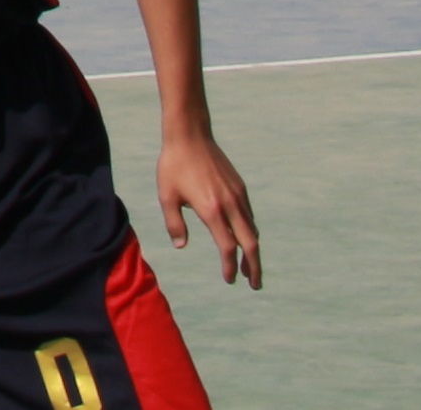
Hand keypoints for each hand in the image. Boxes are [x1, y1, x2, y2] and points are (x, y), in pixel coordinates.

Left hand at [155, 125, 264, 288]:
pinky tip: (244, 238)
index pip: (228, 247)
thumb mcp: (166, 195)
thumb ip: (174, 223)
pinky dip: (250, 232)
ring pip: (252, 230)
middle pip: (250, 244)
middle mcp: (230, 205)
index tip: (230, 280)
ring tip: (250, 267)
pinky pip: (249, 216)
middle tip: (255, 285)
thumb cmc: (173, 165)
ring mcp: (238, 195)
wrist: (189, 135)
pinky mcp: (240, 187)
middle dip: (254, 267)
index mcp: (212, 210)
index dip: (230, 266)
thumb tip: (181, 246)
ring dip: (253, 251)